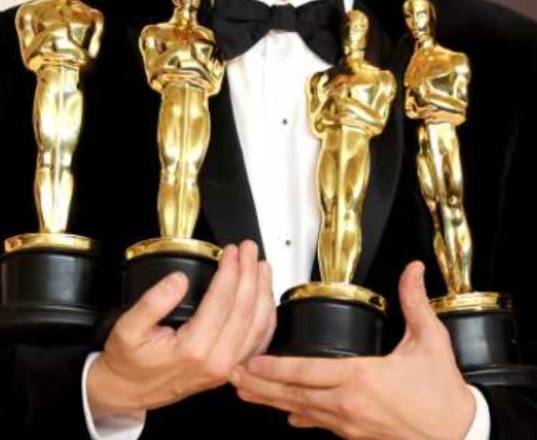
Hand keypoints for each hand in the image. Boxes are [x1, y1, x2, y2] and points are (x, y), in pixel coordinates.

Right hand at [87, 241, 275, 419]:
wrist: (129, 391)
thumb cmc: (128, 361)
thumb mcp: (127, 328)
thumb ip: (153, 302)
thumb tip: (178, 280)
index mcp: (194, 349)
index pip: (222, 301)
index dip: (230, 271)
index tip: (230, 251)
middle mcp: (217, 361)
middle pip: (246, 311)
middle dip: (250, 274)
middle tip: (248, 249)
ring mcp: (227, 369)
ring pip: (258, 327)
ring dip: (263, 293)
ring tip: (262, 267)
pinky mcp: (229, 371)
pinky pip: (257, 343)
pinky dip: (266, 318)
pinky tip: (264, 300)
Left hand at [232, 262, 476, 439]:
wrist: (462, 436)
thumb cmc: (445, 393)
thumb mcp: (431, 341)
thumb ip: (414, 302)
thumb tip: (413, 270)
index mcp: (361, 378)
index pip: (305, 372)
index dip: (273, 368)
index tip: (249, 361)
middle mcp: (348, 404)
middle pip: (293, 394)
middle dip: (259, 385)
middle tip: (231, 374)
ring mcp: (350, 424)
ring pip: (301, 411)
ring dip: (272, 401)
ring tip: (245, 392)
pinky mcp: (356, 437)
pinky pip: (321, 424)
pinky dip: (302, 417)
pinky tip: (288, 414)